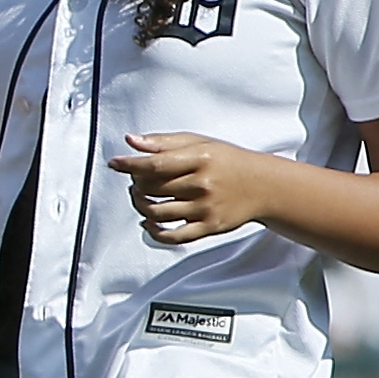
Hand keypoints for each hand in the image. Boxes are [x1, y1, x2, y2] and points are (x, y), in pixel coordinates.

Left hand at [108, 132, 269, 244]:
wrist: (263, 185)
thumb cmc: (227, 162)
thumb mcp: (200, 143)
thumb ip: (163, 143)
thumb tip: (130, 141)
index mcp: (200, 159)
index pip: (155, 164)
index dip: (130, 164)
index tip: (115, 163)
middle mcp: (203, 184)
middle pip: (152, 188)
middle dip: (136, 183)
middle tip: (136, 179)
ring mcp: (205, 208)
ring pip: (156, 212)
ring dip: (140, 205)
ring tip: (140, 197)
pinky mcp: (208, 227)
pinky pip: (172, 236)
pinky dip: (153, 231)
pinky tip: (148, 221)